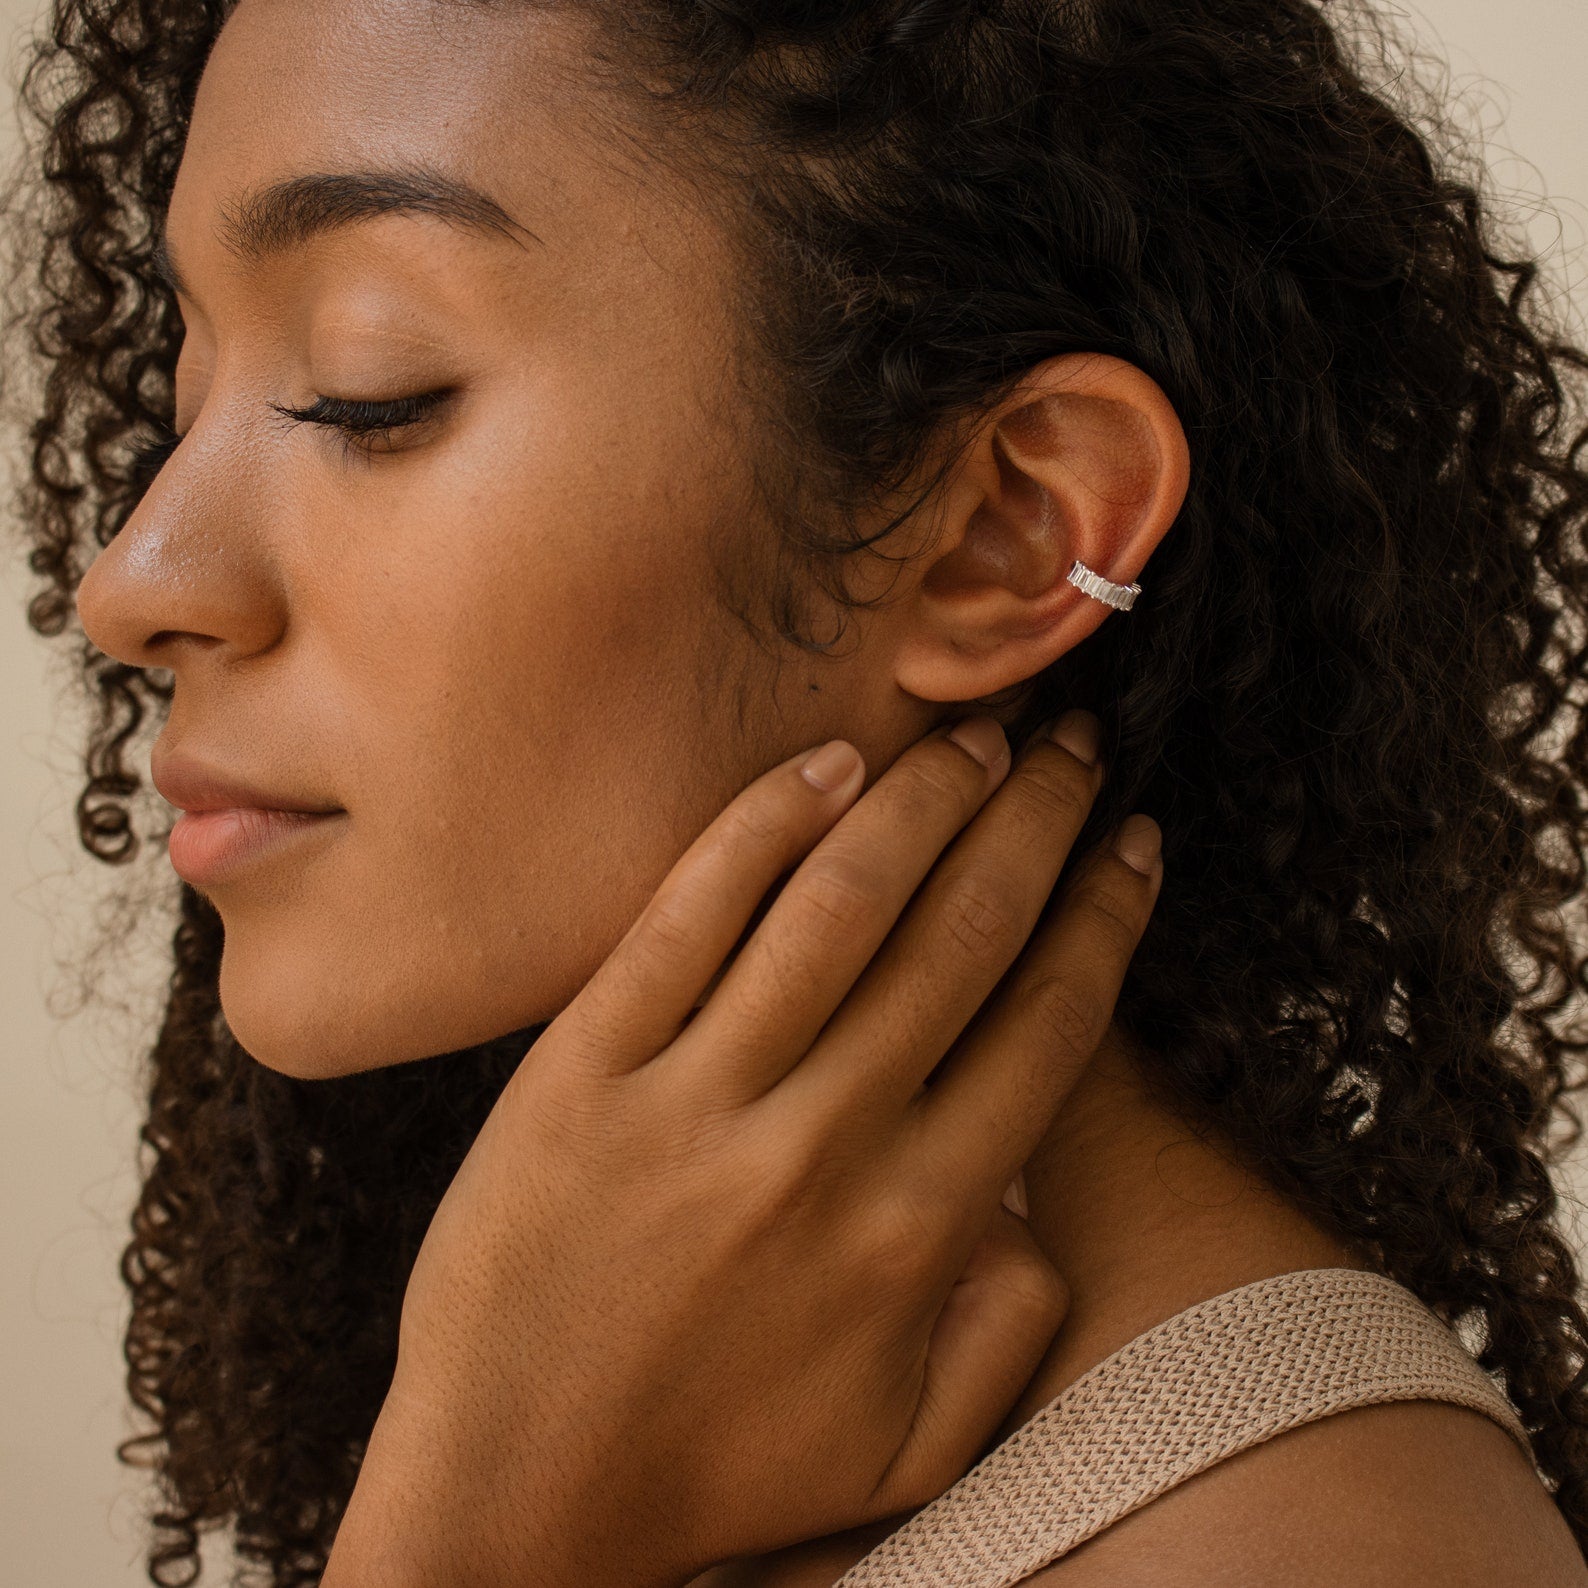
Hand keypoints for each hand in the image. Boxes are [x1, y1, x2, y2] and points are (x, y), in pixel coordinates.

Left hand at [324, 709, 1162, 1587]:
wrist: (514, 1490)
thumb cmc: (716, 1468)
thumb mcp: (904, 1449)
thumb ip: (1005, 1335)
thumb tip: (1038, 1213)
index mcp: (916, 1227)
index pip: (1045, 1025)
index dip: (1102, 915)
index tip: (1130, 839)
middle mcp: (823, 1144)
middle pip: (962, 936)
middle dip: (1035, 820)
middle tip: (1072, 746)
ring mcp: (698, 1096)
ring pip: (841, 905)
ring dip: (924, 800)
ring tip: (975, 738)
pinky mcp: (586, 1065)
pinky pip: (690, 915)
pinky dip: (764, 826)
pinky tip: (828, 765)